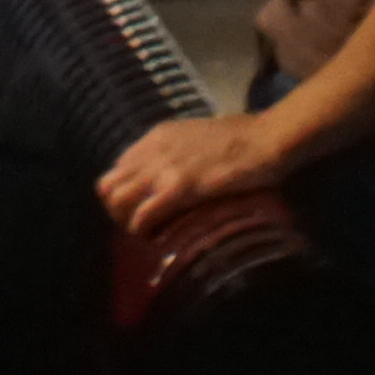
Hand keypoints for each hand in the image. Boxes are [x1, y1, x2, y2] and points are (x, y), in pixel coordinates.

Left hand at [96, 113, 275, 224]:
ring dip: (128, 222)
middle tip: (142, 226)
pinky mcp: (181, 186)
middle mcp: (152, 150)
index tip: (142, 210)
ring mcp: (164, 167)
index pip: (117, 170)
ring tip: (149, 233)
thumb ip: (176, 153)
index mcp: (156, 137)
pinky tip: (157, 237)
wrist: (266, 137)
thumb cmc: (241, 139)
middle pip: (109, 186)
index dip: (125, 194)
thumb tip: (168, 176)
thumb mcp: (197, 138)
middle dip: (119, 211)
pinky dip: (144, 230)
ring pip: (118, 201)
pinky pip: (143, 214)